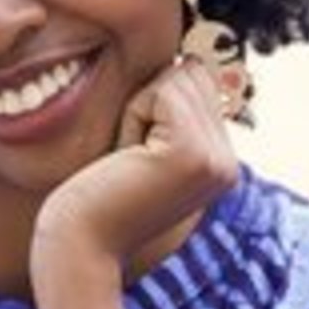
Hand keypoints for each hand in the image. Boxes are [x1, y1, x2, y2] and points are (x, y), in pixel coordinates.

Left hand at [31, 56, 239, 282]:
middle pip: (192, 74)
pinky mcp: (192, 152)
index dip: (155, 107)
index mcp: (220, 164)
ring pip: (176, 78)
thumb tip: (188, 60)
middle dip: (149, 104)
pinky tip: (126, 158)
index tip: (138, 161)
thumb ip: (174, 113)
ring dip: (139, 110)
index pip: (199, 85)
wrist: (80, 248)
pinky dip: (133, 116)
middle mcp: (228, 163)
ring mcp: (216, 158)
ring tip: (128, 161)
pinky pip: (160, 91)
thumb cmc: (96, 199)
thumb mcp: (145, 150)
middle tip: (130, 160)